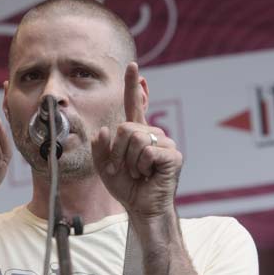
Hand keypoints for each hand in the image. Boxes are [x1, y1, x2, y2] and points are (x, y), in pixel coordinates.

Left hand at [91, 62, 182, 217]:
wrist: (141, 207)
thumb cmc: (126, 187)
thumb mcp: (104, 167)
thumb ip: (100, 148)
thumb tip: (104, 130)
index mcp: (137, 134)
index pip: (135, 105)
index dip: (133, 86)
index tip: (132, 67)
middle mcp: (153, 134)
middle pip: (126, 128)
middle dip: (118, 152)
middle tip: (124, 169)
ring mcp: (165, 144)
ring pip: (136, 139)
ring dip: (129, 161)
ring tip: (137, 173)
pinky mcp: (173, 156)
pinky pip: (147, 152)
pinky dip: (141, 166)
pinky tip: (148, 175)